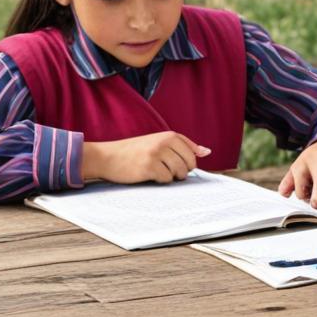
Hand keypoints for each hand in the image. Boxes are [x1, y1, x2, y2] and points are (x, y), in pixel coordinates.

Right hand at [83, 132, 209, 184]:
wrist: (108, 157)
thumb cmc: (134, 152)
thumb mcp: (159, 142)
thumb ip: (183, 146)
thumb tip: (207, 151)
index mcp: (169, 135)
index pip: (193, 153)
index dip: (187, 163)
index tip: (174, 164)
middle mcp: (164, 142)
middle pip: (188, 164)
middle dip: (181, 171)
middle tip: (166, 170)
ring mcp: (157, 154)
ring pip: (179, 172)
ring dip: (171, 177)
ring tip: (157, 171)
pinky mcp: (149, 167)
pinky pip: (166, 179)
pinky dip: (160, 180)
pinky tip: (149, 175)